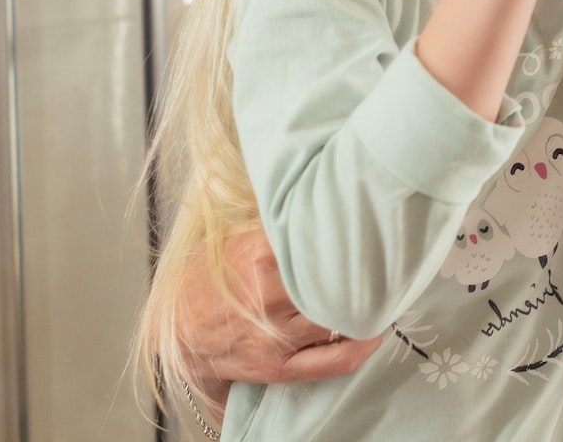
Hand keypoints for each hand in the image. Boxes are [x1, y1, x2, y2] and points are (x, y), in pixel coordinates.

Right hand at [181, 227, 378, 396]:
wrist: (174, 331)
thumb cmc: (211, 279)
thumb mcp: (237, 238)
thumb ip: (278, 224)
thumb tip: (323, 196)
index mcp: (258, 255)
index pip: (320, 240)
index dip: (351, 231)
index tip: (371, 223)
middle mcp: (269, 296)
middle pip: (337, 280)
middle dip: (365, 269)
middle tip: (388, 258)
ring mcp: (274, 336)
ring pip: (340, 318)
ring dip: (366, 306)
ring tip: (381, 292)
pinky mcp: (277, 366)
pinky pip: (333, 362)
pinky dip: (360, 348)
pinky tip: (373, 333)